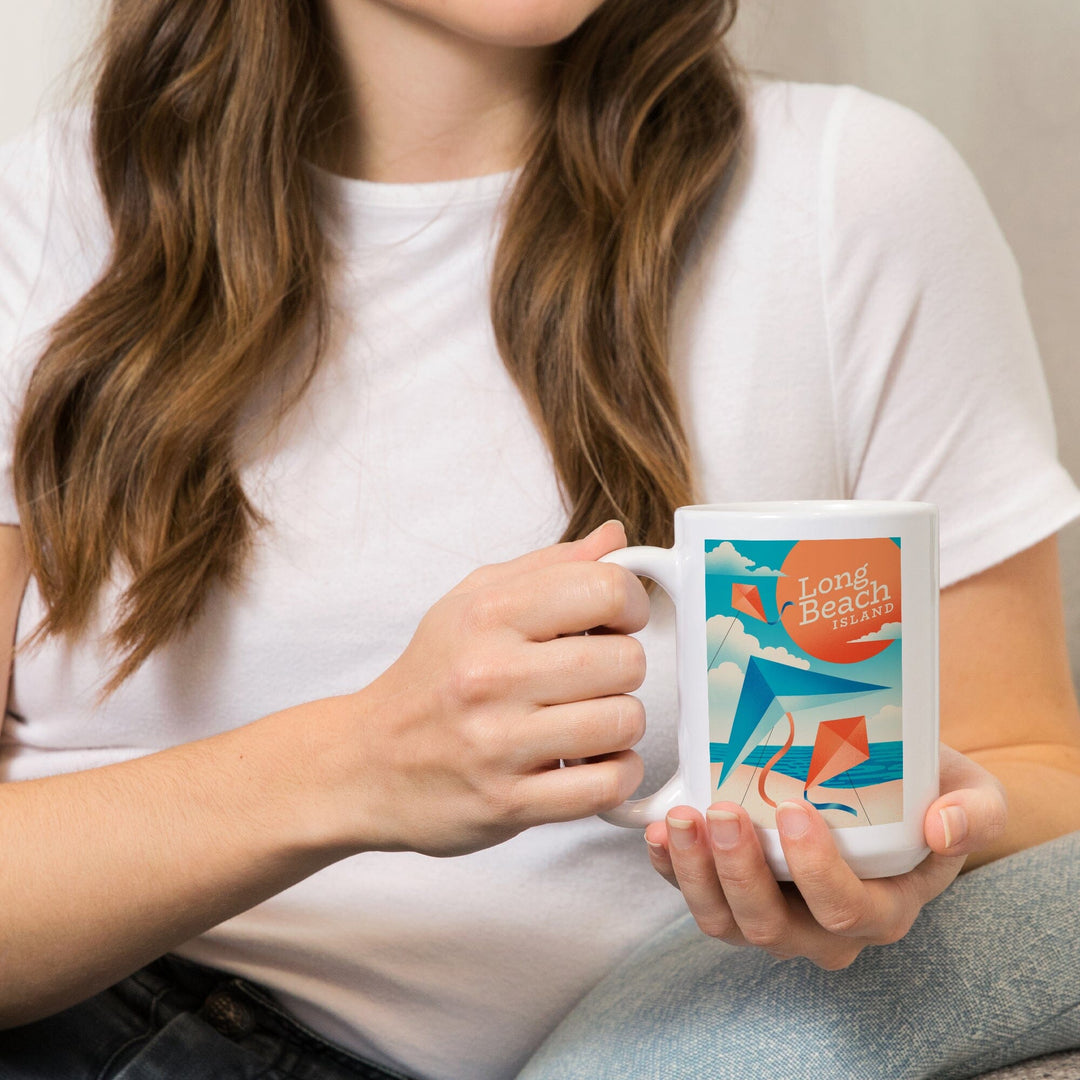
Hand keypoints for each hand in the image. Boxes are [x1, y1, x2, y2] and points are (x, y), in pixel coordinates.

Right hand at [321, 520, 649, 857]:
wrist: (364, 763)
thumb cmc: (430, 677)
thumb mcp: (472, 601)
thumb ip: (549, 566)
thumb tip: (615, 538)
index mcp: (487, 614)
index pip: (605, 589)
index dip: (630, 604)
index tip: (617, 621)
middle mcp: (490, 674)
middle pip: (625, 661)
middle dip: (624, 668)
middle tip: (596, 677)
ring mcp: (497, 743)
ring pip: (623, 722)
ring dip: (620, 724)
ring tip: (589, 721)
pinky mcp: (507, 802)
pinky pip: (606, 785)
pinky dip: (617, 774)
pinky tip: (595, 762)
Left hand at [643, 744, 1006, 967]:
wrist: (889, 786)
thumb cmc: (928, 790)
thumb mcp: (973, 793)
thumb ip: (975, 812)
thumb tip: (943, 826)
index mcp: (883, 909)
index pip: (846, 910)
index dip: (816, 870)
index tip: (793, 810)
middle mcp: (824, 928)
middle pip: (772, 927)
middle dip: (739, 872)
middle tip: (721, 810)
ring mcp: (775, 915)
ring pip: (725, 922)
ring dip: (694, 874)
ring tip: (680, 819)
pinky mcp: (734, 893)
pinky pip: (696, 897)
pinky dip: (670, 870)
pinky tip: (659, 832)